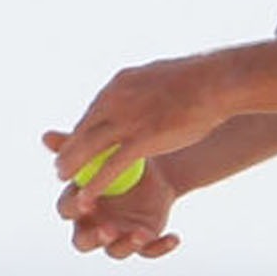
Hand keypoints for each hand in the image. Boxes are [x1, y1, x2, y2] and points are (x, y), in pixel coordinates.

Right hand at [44, 139, 182, 259]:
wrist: (155, 168)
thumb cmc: (119, 157)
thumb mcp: (101, 151)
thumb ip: (75, 148)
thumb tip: (46, 136)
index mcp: (78, 204)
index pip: (67, 210)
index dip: (74, 208)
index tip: (85, 201)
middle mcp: (93, 225)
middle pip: (83, 242)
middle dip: (94, 238)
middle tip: (108, 229)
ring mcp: (118, 236)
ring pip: (115, 251)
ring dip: (127, 245)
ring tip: (141, 234)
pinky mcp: (142, 241)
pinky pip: (149, 251)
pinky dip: (160, 247)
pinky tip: (174, 238)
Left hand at [45, 52, 237, 258]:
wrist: (216, 83)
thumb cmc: (198, 81)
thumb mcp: (159, 79)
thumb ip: (142, 89)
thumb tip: (138, 91)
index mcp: (120, 84)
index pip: (94, 110)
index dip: (83, 131)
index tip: (78, 144)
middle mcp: (116, 99)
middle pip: (83, 129)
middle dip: (69, 149)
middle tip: (60, 165)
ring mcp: (127, 119)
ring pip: (89, 148)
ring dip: (72, 166)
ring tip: (62, 179)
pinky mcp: (141, 139)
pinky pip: (110, 166)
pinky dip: (95, 183)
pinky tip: (87, 196)